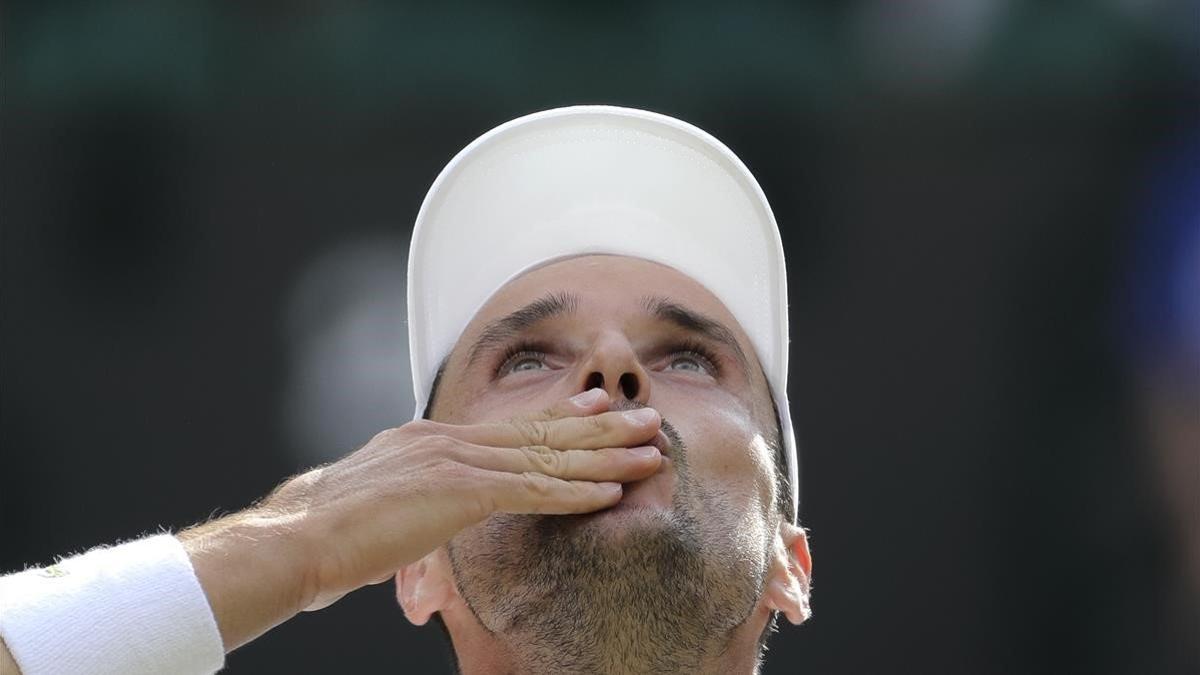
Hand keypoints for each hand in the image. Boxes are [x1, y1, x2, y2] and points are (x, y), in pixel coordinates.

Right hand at [179, 388, 661, 650]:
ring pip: (547, 456)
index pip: (509, 425)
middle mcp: (448, 441)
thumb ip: (405, 506)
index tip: (595, 401)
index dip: (559, 414)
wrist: (295, 538)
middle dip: (598, 425)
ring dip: (604, 455)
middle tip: (646, 416)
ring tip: (649, 450)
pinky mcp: (459, 493)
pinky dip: (575, 493)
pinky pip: (532, 492)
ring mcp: (455, 462)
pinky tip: (610, 493)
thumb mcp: (374, 506)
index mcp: (429, 440)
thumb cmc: (323, 533)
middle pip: (539, 430)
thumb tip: (409, 525)